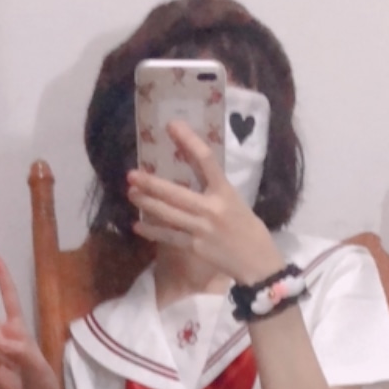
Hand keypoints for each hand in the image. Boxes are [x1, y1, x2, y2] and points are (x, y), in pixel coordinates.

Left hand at [127, 121, 283, 284]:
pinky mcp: (196, 247)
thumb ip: (213, 188)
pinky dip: (152, 231)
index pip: (205, 160)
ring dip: (147, 204)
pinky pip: (169, 237)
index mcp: (225, 191)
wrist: (258, 263)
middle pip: (176, 192)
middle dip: (151, 184)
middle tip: (131, 175)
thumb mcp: (234, 200)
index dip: (188, 141)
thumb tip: (190, 170)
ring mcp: (202, 229)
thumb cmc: (247, 228)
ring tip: (131, 194)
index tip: (172, 125)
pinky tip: (138, 225)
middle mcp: (212, 208)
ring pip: (168, 214)